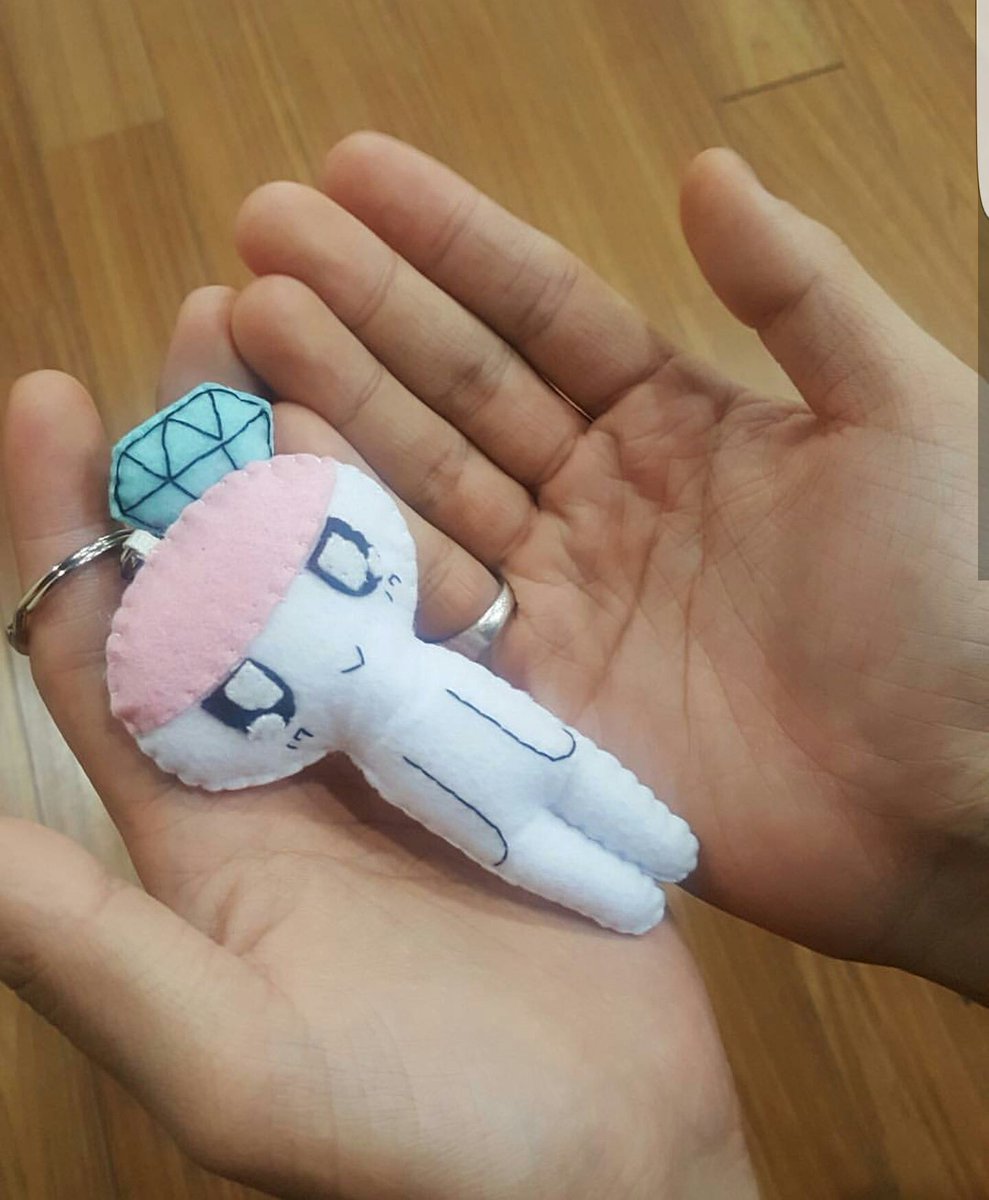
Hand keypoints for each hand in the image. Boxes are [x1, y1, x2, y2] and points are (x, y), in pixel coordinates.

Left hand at [1, 305, 753, 1198]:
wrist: (607, 1164)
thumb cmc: (414, 1136)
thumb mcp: (227, 1052)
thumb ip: (77, 938)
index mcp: (200, 832)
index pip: (99, 652)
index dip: (64, 526)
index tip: (53, 395)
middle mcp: (285, 772)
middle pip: (220, 582)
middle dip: (194, 455)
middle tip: (204, 317)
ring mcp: (397, 753)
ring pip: (340, 581)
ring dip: (313, 469)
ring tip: (308, 345)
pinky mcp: (497, 749)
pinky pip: (452, 619)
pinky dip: (434, 538)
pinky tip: (430, 451)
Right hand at [229, 135, 985, 997]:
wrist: (951, 799)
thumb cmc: (953, 601)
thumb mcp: (905, 414)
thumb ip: (803, 294)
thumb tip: (705, 173)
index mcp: (681, 421)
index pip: (544, 311)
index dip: (450, 241)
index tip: (350, 173)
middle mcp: (601, 500)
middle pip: (462, 389)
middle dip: (362, 312)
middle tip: (260, 241)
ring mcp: (559, 599)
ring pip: (428, 487)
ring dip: (339, 409)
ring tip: (249, 331)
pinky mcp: (534, 696)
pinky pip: (432, 608)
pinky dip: (363, 545)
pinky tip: (288, 472)